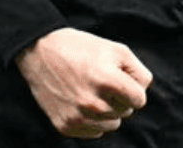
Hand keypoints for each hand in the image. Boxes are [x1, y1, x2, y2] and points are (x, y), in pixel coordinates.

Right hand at [15, 27, 153, 138]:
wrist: (40, 52)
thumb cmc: (81, 48)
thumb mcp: (116, 49)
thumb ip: (138, 72)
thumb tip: (142, 93)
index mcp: (108, 80)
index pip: (139, 100)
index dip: (134, 89)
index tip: (123, 81)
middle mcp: (93, 102)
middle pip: (125, 113)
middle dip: (120, 98)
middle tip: (103, 82)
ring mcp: (77, 116)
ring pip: (111, 125)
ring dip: (107, 111)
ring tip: (93, 92)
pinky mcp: (65, 126)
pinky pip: (94, 133)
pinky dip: (92, 121)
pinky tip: (81, 102)